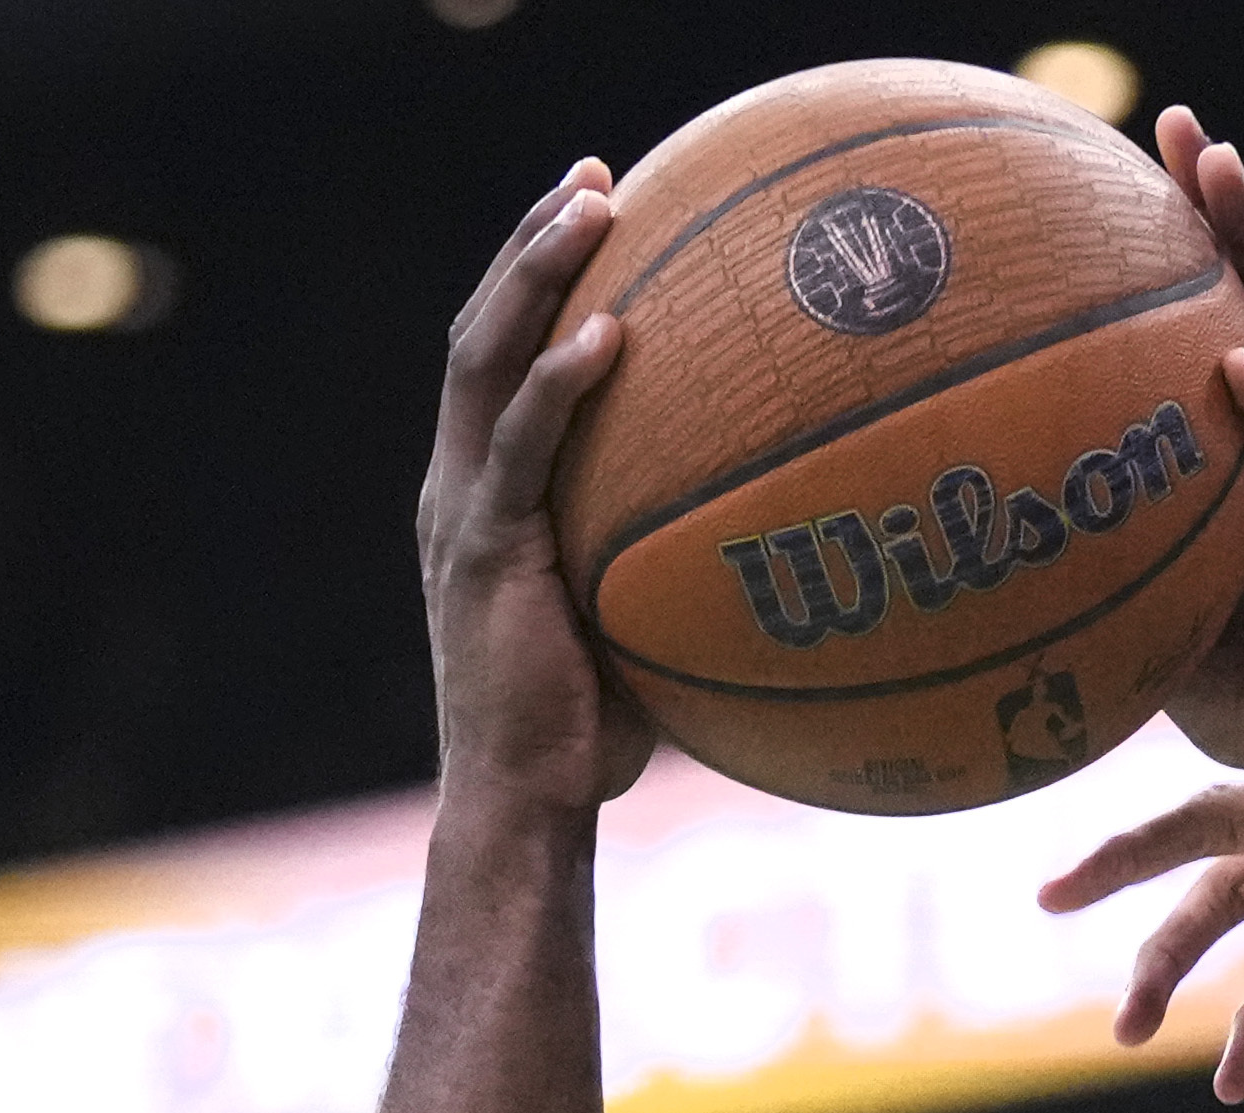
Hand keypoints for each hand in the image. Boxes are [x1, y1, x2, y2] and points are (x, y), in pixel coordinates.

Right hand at [422, 164, 648, 812]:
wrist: (525, 805)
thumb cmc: (594, 736)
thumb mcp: (641, 629)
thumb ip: (678, 570)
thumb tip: (787, 548)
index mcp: (482, 496)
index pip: (500, 362)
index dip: (538, 282)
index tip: (598, 216)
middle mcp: (456, 486)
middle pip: (482, 330)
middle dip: (533, 244)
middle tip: (597, 176)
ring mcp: (461, 513)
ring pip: (485, 360)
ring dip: (536, 274)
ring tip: (594, 208)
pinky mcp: (480, 550)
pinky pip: (521, 445)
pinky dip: (561, 383)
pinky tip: (613, 335)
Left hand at [1138, 110, 1243, 782]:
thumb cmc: (1233, 676)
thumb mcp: (1136, 599)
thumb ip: (1085, 549)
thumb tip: (965, 532)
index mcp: (1242, 443)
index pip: (1214, 320)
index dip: (1183, 245)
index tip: (1131, 164)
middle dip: (1227, 208)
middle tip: (1185, 128)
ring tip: (1224, 182)